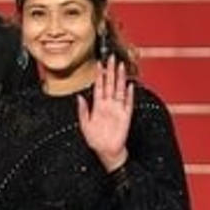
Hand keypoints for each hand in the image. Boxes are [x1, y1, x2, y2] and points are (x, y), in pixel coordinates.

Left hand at [78, 55, 132, 171]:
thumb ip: (82, 110)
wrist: (106, 151)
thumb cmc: (95, 139)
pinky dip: (129, 95)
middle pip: (110, 84)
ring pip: (119, 90)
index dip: (99, 75)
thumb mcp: (84, 124)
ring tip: (121, 66)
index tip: (99, 64)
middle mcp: (108, 105)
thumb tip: (79, 96)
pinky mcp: (125, 116)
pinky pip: (128, 103)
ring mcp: (117, 109)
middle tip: (111, 58)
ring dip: (120, 78)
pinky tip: (130, 86)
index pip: (99, 86)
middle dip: (111, 71)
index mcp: (98, 106)